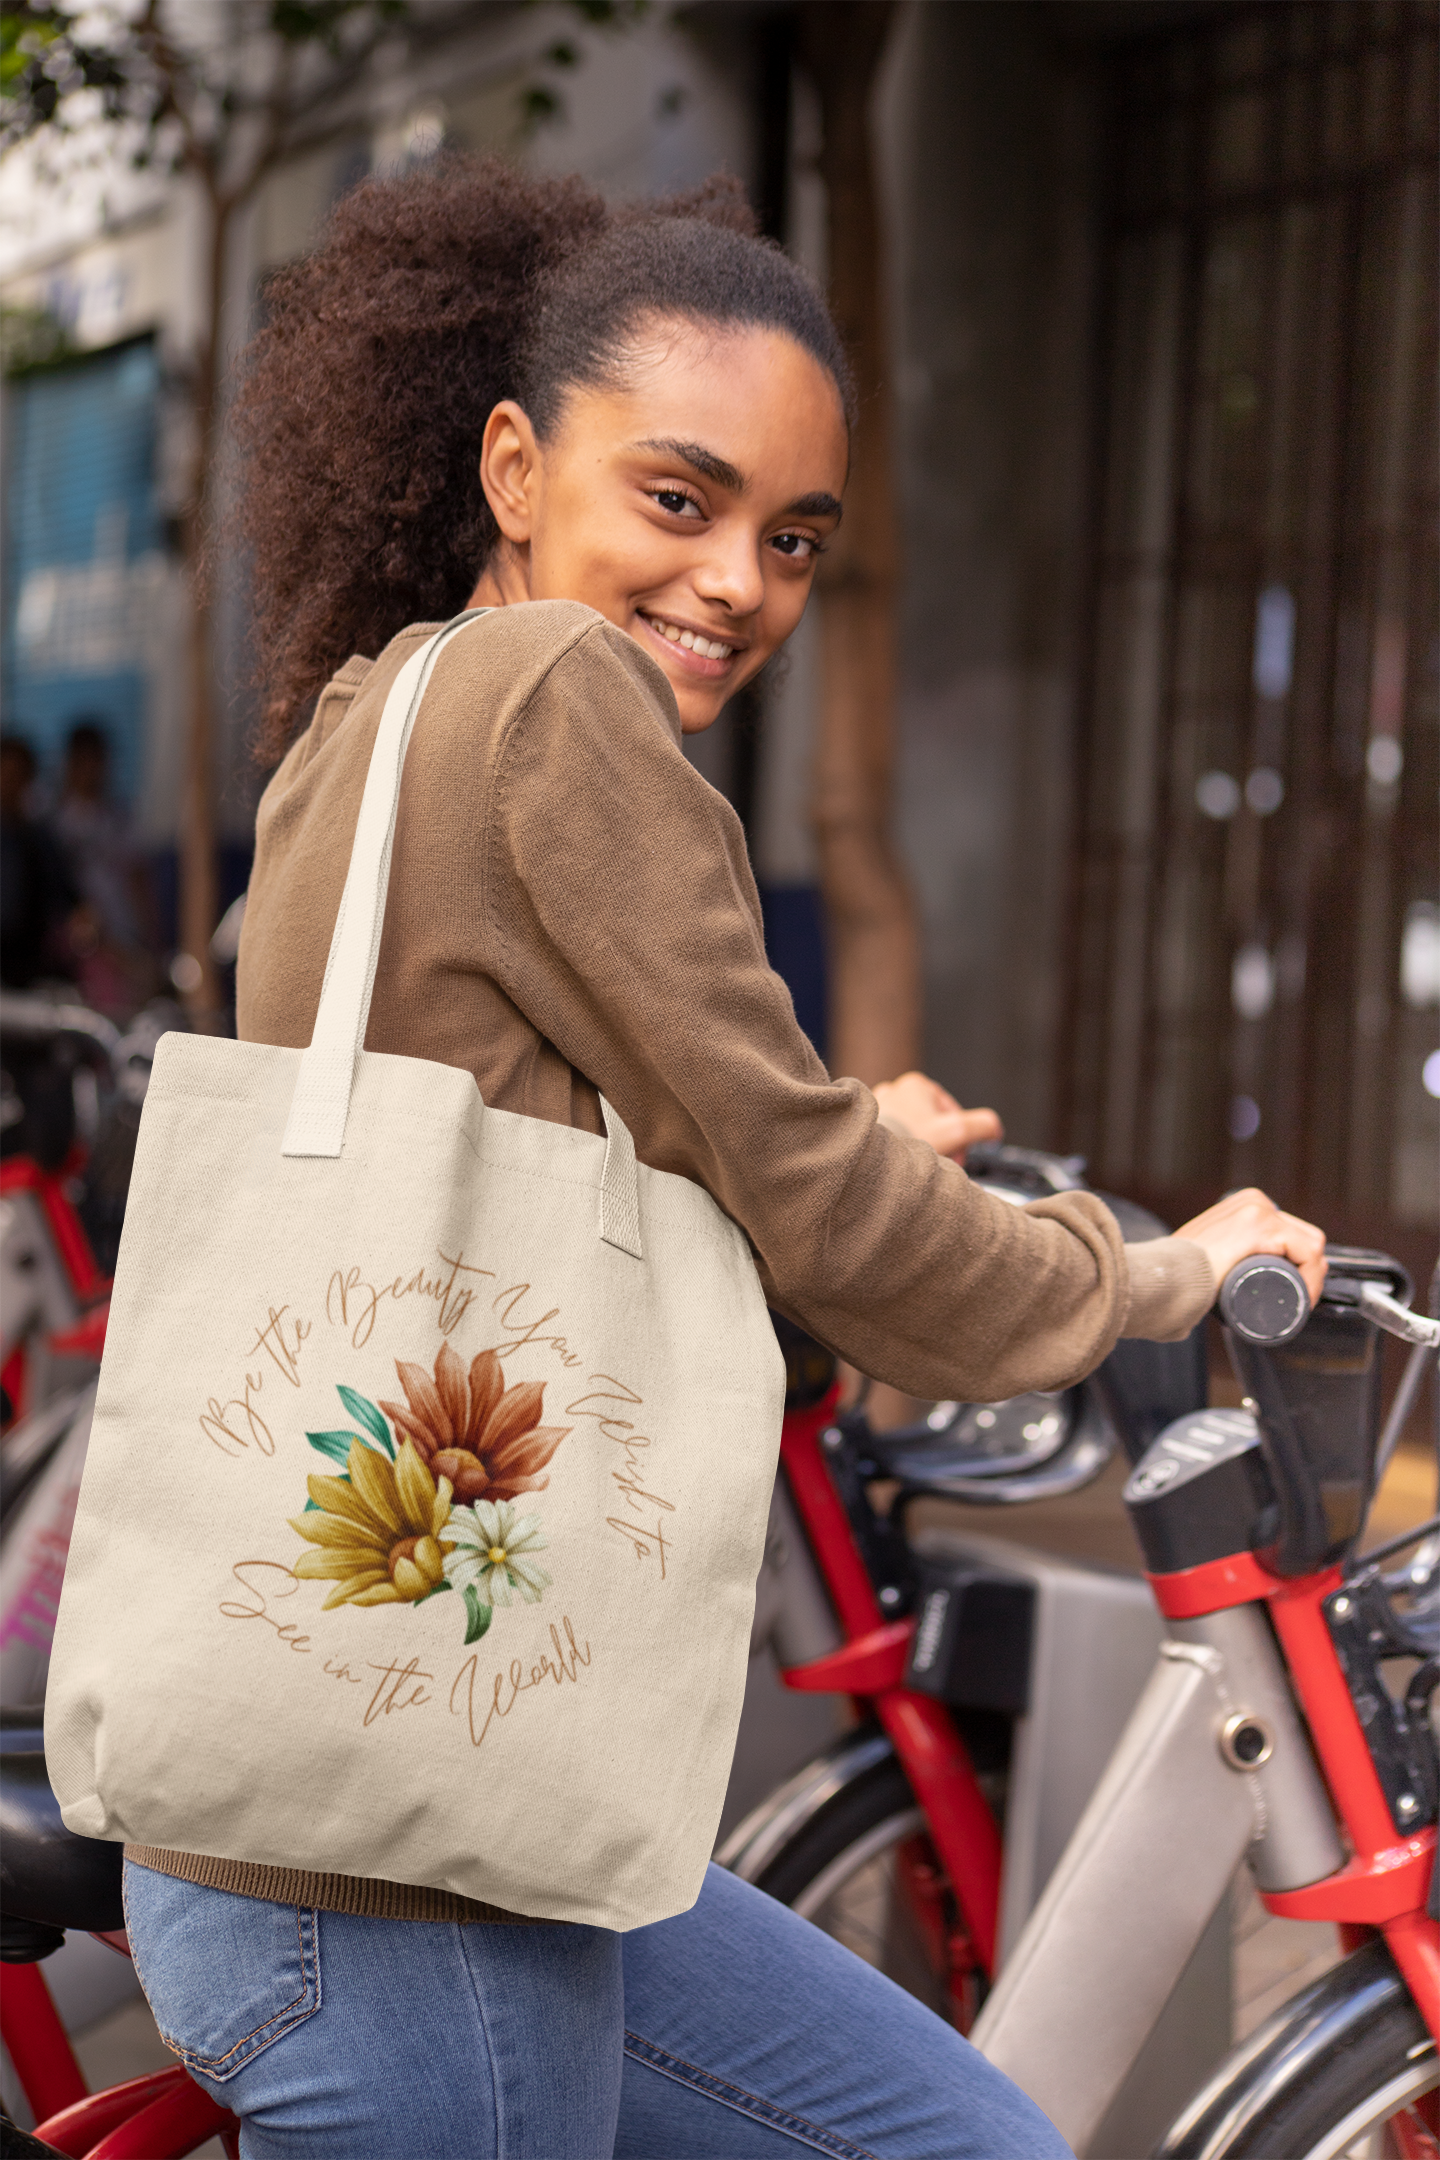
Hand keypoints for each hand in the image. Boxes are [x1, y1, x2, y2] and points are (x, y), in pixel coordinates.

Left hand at [873, 1072, 1002, 1162]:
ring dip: (923, 1150)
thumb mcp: (957, 1132)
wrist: (866, 1159)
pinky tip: (903, 1167)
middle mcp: (893, 1091)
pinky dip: (902, 1153)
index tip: (957, 1157)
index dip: (960, 1138)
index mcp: (916, 1084)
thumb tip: (994, 1130)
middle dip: (941, 1145)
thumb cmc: (909, 1141)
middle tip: (940, 1165)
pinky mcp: (865, 1127)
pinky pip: (894, 1140)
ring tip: (921, 1168)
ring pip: (913, 1133)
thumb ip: (983, 1126)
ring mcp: (876, 1108)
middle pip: (932, 1124)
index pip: (951, 1113)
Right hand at [1174, 1188, 1327, 1305]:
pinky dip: (1313, 1278)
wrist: (1165, 1278)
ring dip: (1312, 1278)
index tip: (1290, 1295)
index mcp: (1246, 1204)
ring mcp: (1260, 1210)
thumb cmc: (1179, 1274)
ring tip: (1297, 1303)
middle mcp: (1256, 1201)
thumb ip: (1214, 1254)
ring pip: (1311, 1246)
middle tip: (1293, 1302)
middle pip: (1303, 1239)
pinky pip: (1308, 1252)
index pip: (1290, 1234)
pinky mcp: (1263, 1226)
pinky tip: (1303, 1297)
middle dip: (1306, 1272)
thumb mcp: (1207, 1252)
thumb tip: (1215, 1276)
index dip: (1298, 1266)